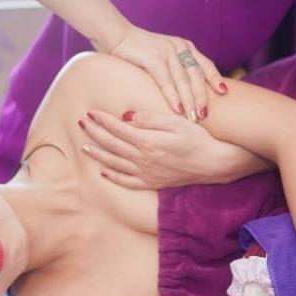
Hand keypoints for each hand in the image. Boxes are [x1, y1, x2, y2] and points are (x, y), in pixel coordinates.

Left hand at [79, 108, 236, 188]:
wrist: (214, 163)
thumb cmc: (198, 138)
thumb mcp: (176, 122)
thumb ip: (150, 119)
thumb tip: (126, 117)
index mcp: (148, 141)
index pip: (118, 128)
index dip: (102, 120)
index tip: (91, 112)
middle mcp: (143, 159)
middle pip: (112, 145)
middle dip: (94, 133)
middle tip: (81, 123)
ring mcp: (147, 173)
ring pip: (115, 163)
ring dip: (98, 153)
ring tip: (84, 146)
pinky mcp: (153, 182)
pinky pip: (127, 182)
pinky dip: (113, 177)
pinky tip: (104, 171)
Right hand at [109, 26, 227, 120]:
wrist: (116, 34)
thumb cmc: (139, 50)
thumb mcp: (164, 54)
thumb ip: (176, 66)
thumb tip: (188, 89)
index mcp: (185, 46)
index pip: (205, 64)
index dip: (215, 79)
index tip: (224, 93)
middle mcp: (179, 47)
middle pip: (196, 75)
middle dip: (202, 97)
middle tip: (206, 115)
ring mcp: (167, 52)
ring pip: (183, 80)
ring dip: (189, 101)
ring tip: (194, 117)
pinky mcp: (153, 58)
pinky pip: (166, 81)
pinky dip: (173, 96)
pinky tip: (177, 109)